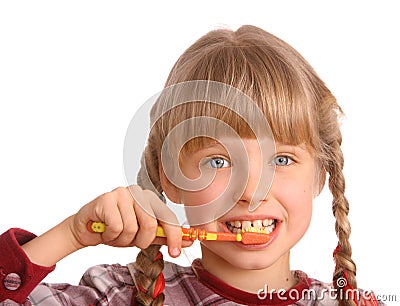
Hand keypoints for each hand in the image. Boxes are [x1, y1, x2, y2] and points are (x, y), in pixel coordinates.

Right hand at [69, 186, 190, 256]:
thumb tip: (189, 241)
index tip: (177, 252)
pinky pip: (117, 227)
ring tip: (114, 234)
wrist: (86, 230)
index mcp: (150, 199)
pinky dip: (110, 235)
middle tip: (130, 240)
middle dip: (141, 241)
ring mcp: (122, 193)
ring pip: (132, 228)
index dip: (174, 236)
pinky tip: (104, 230)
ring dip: (122, 240)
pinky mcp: (107, 198)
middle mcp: (138, 192)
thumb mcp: (142, 235)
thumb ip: (163, 236)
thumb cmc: (115, 230)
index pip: (168, 217)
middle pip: (151, 224)